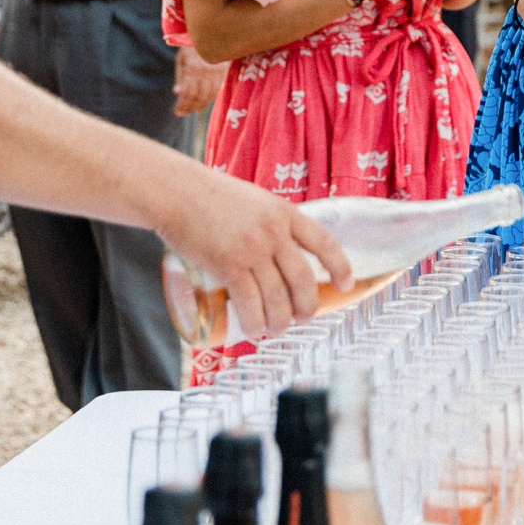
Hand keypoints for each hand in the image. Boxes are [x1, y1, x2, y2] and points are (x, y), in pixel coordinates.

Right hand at [157, 173, 353, 338]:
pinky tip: (253, 332)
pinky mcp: (229, 265)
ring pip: (277, 297)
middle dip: (308, 305)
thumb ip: (268, 222)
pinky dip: (254, 323)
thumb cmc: (208, 196)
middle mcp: (274, 231)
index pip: (324, 242)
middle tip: (304, 319)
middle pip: (303, 278)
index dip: (340, 266)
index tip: (347, 284)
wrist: (176, 192)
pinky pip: (250, 303)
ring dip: (280, 321)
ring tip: (276, 330)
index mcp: (284, 212)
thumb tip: (276, 252)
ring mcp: (253, 249)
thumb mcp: (253, 201)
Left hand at [173, 43, 226, 117]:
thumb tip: (177, 92)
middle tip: (182, 113)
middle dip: (190, 107)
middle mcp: (206, 71)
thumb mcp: (181, 59)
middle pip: (198, 96)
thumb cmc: (191, 47)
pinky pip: (217, 90)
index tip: (177, 112)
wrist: (210, 35)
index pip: (188, 93)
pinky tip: (203, 103)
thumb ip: (180, 76)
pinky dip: (209, 99)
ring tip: (192, 110)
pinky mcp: (224, 72)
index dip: (182, 105)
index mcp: (193, 68)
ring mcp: (217, 72)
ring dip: (200, 106)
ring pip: (209, 96)